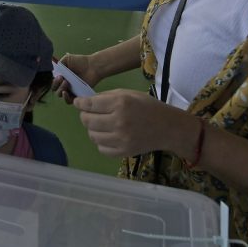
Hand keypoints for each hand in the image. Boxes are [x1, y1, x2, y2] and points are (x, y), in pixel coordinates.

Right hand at [52, 53, 101, 103]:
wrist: (92, 66)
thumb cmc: (81, 62)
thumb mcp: (67, 59)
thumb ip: (59, 64)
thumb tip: (53, 71)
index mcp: (61, 76)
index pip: (53, 82)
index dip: (54, 81)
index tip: (59, 76)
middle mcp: (64, 84)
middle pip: (55, 89)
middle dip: (56, 85)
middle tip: (63, 79)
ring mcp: (71, 90)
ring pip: (60, 95)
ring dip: (60, 89)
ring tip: (66, 83)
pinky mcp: (77, 95)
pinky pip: (69, 101)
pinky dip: (65, 98)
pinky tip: (66, 93)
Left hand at [74, 89, 189, 157]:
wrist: (168, 128)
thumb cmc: (148, 107)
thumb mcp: (129, 94)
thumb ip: (107, 96)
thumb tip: (86, 101)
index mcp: (120, 103)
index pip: (89, 104)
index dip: (80, 103)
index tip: (78, 103)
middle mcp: (119, 121)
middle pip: (87, 121)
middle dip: (85, 116)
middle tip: (89, 114)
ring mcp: (121, 139)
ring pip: (92, 135)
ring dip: (92, 129)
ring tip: (100, 125)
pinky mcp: (123, 152)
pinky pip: (101, 148)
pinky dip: (101, 142)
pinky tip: (108, 136)